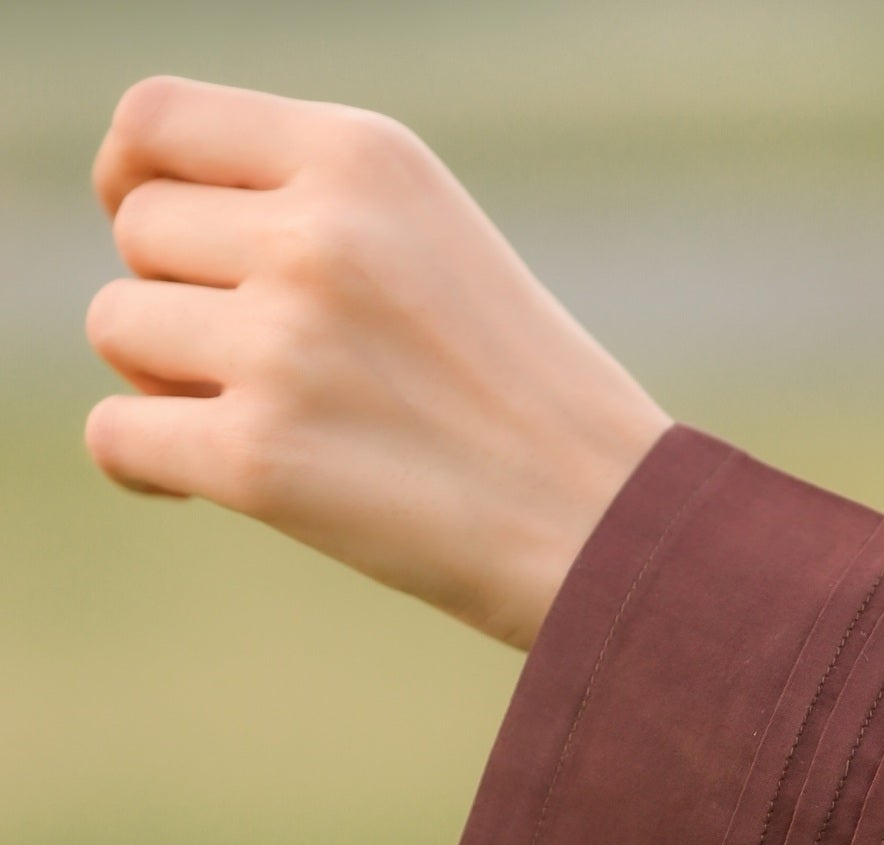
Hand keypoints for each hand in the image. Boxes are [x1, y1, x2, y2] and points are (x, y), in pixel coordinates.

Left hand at [86, 77, 669, 648]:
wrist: (610, 530)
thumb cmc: (524, 400)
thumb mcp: (429, 240)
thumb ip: (304, 206)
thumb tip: (136, 222)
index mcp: (363, 157)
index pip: (159, 120)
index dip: (131, 175)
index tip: (149, 230)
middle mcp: (316, 235)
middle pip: (138, 233)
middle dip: (173, 299)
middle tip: (254, 367)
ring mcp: (284, 347)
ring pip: (119, 330)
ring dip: (162, 383)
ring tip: (256, 423)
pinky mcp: (262, 460)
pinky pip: (118, 437)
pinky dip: (142, 467)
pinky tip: (191, 486)